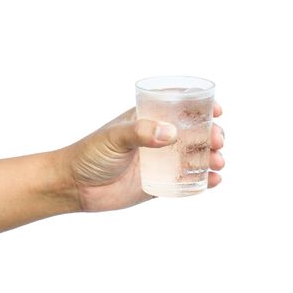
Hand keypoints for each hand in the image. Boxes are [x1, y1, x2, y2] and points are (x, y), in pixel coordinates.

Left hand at [63, 103, 224, 211]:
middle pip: (194, 133)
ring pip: (194, 157)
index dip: (201, 106)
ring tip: (218, 163)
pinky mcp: (159, 184)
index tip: (217, 110)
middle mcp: (157, 139)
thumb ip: (141, 132)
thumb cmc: (90, 153)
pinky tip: (214, 181)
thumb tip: (172, 133)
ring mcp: (160, 162)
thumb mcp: (115, 137)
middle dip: (211, 135)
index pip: (179, 107)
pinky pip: (186, 182)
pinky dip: (203, 181)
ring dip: (211, 158)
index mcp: (148, 119)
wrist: (74, 186)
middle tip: (217, 141)